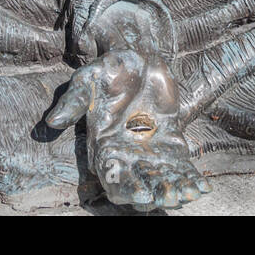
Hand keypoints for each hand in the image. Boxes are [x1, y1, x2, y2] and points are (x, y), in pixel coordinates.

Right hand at [47, 48, 209, 211]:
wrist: (137, 57)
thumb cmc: (107, 70)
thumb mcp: (87, 80)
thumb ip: (73, 102)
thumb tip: (52, 121)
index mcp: (104, 149)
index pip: (114, 179)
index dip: (128, 190)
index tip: (143, 196)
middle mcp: (127, 156)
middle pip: (141, 185)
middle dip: (155, 194)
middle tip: (171, 197)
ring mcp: (150, 151)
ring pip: (162, 180)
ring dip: (175, 190)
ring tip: (190, 194)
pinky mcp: (170, 143)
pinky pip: (180, 167)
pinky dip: (190, 178)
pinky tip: (202, 187)